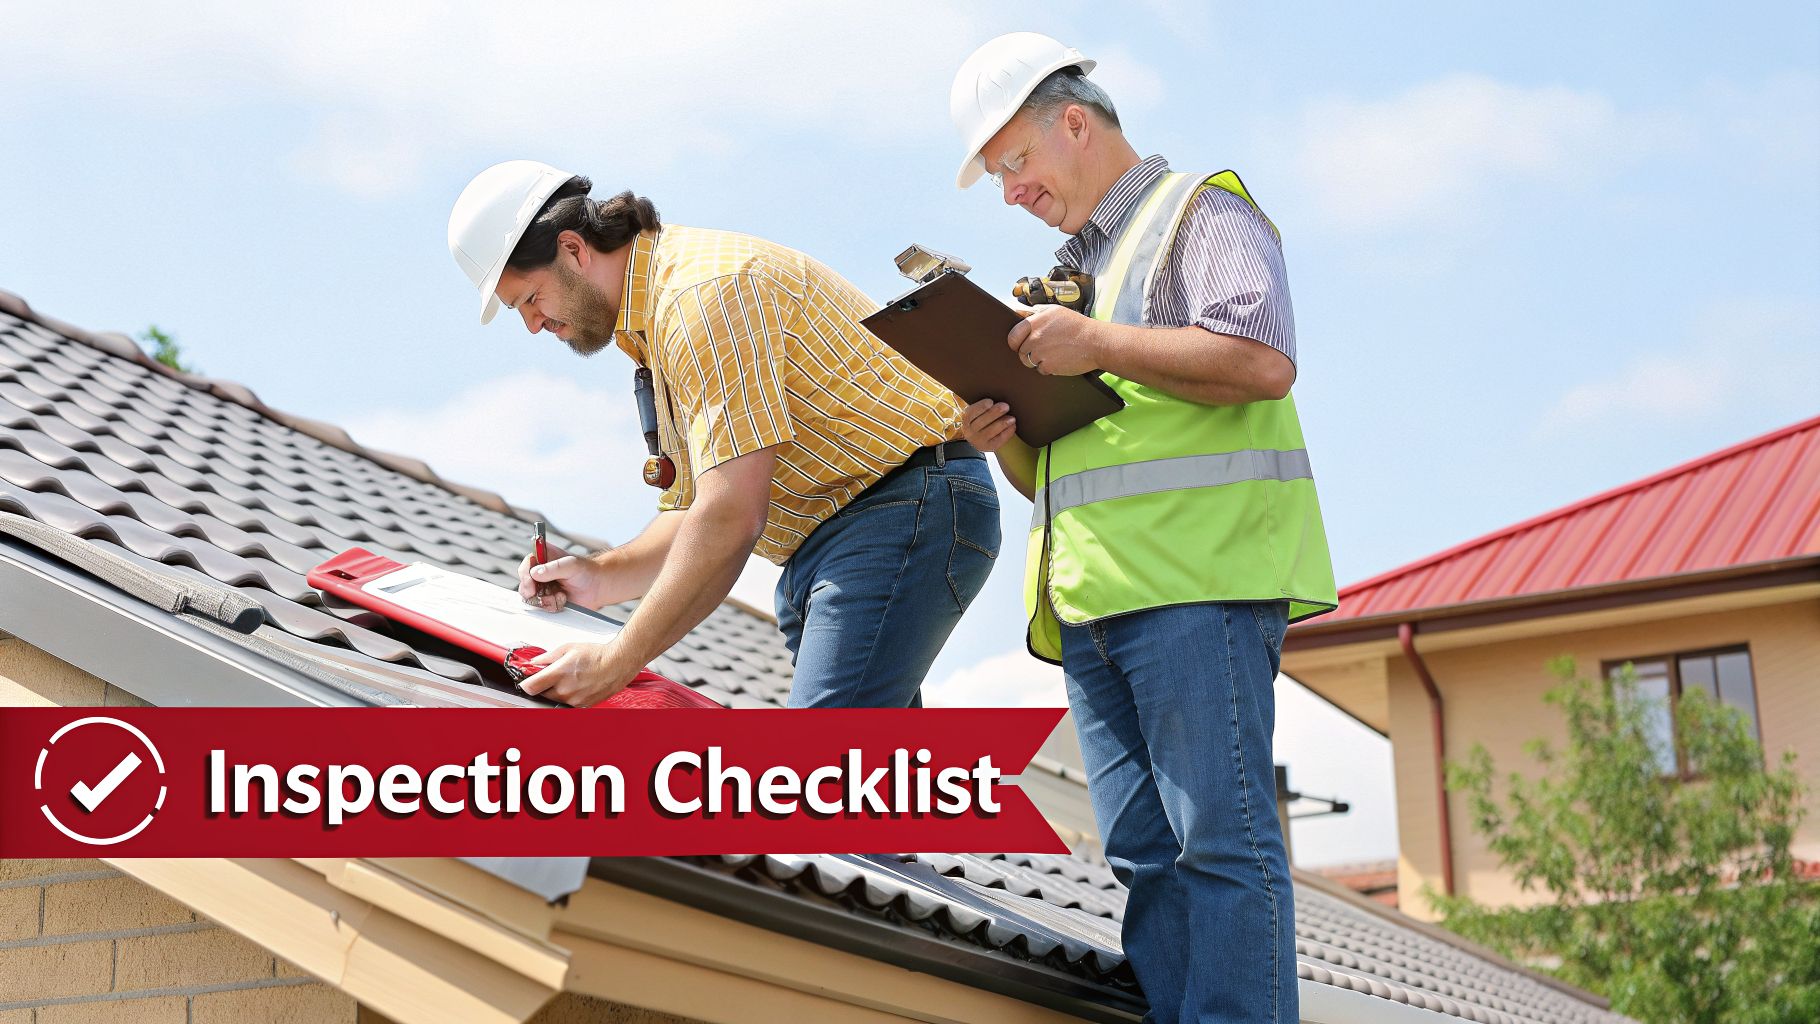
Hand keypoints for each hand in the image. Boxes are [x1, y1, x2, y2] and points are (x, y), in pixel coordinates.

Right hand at [519, 544, 614, 610]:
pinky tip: (562, 601)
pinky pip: (540, 606)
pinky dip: (551, 606)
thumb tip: (535, 573)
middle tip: (546, 594)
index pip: (527, 564)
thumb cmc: (586, 571)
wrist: (597, 587)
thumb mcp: (571, 565)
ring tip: (560, 595)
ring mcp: (542, 587)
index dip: (526, 574)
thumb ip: (553, 568)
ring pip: (530, 597)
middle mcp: (540, 572)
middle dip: (533, 591)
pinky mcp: (547, 599)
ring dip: (545, 599)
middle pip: (524, 583)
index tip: (532, 582)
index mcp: (544, 558)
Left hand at [519, 641, 636, 706]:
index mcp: (559, 674)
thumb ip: (548, 657)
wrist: (619, 664)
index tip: (527, 679)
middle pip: (541, 694)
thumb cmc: (598, 655)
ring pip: (554, 699)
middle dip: (543, 685)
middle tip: (552, 675)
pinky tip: (577, 684)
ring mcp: (574, 700)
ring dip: (556, 691)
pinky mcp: (582, 706)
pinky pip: (567, 703)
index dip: (526, 683)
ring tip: (569, 678)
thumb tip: (536, 662)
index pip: (530, 687)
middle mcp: (565, 690)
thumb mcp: (569, 648)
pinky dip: (568, 696)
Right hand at [959, 398, 1016, 451]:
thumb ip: (985, 406)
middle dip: (994, 413)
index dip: (980, 407)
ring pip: (990, 431)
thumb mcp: (980, 412)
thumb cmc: (985, 418)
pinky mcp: (989, 447)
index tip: (990, 401)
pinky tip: (1013, 426)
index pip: (971, 413)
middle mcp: (970, 432)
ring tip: (1012, 418)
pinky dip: (1007, 432)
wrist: (983, 437)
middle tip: (1006, 406)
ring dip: (1002, 423)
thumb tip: (997, 394)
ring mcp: (978, 441)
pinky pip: (998, 440)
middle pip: (982, 422)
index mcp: (966, 419)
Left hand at [1008, 304, 1103, 376]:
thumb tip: (1017, 313)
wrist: (1096, 342)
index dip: (1016, 342)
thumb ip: (1035, 314)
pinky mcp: (1048, 366)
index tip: (1021, 343)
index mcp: (1035, 322)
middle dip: (1029, 352)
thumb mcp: (1055, 311)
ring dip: (1039, 360)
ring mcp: (1040, 353)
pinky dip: (1049, 368)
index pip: (1012, 337)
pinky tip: (1060, 359)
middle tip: (1045, 348)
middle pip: (1020, 351)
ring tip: (1054, 352)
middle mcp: (1035, 337)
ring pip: (1029, 362)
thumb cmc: (1078, 326)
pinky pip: (1041, 370)